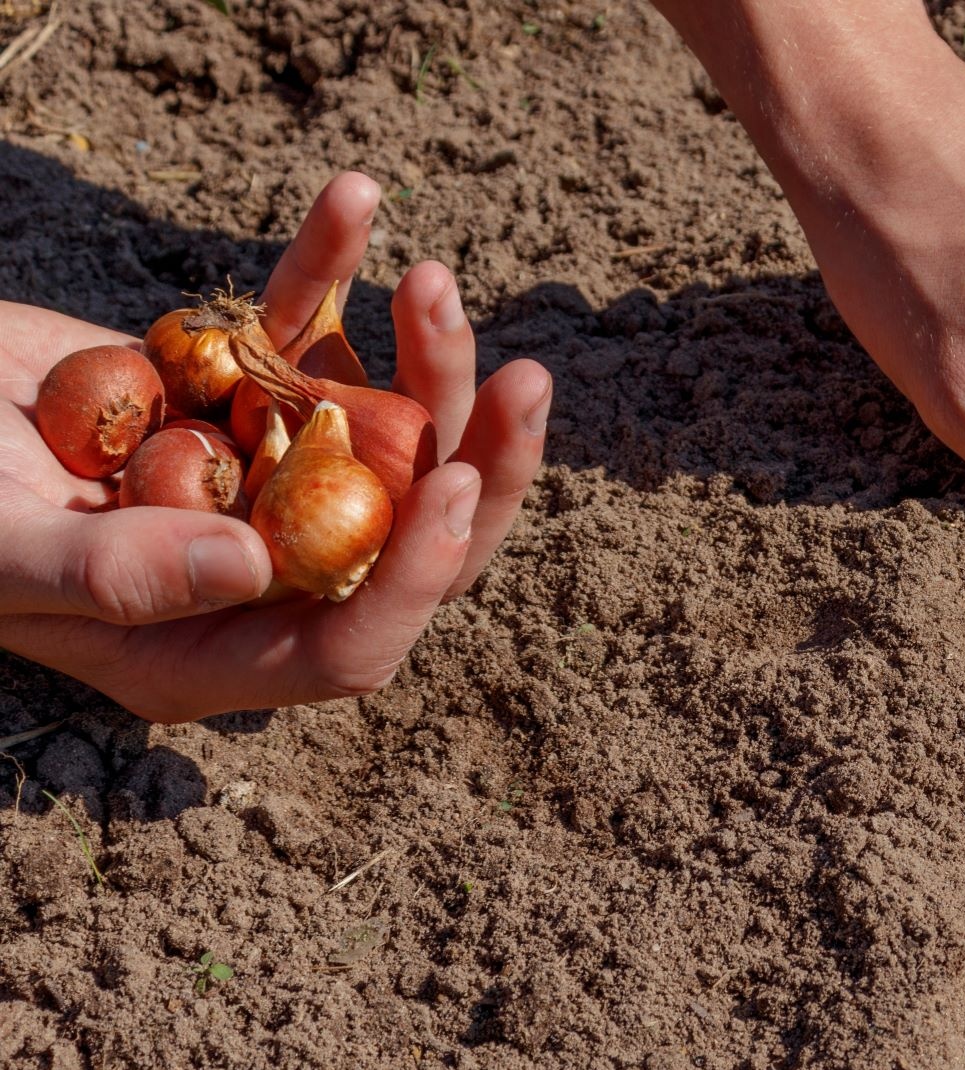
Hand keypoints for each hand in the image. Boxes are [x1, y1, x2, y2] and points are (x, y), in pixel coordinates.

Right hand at [0, 173, 551, 722]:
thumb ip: (113, 577)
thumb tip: (254, 570)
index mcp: (208, 645)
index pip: (352, 639)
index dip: (417, 573)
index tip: (459, 482)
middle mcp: (254, 571)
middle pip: (405, 537)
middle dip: (480, 462)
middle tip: (524, 381)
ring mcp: (253, 479)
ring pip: (383, 435)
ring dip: (423, 358)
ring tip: (430, 278)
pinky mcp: (233, 393)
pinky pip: (302, 337)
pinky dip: (327, 271)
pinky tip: (353, 201)